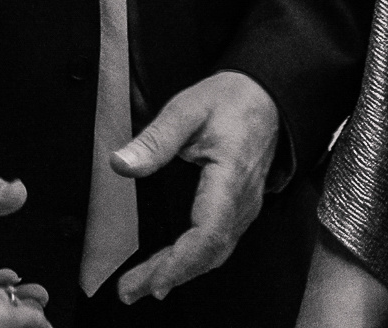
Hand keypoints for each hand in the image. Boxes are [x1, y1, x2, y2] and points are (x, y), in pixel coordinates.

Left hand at [108, 71, 281, 304]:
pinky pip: (219, 244)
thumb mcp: (187, 109)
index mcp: (230, 178)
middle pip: (208, 253)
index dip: (179, 261)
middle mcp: (242, 201)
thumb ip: (155, 139)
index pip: (208, 233)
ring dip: (179, 273)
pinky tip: (172, 269)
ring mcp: (244, 208)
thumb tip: (122, 163)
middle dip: (169, 276)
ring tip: (143, 286)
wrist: (265, 97)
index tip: (151, 278)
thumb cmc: (231, 101)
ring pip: (214, 253)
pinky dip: (194, 262)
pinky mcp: (240, 209)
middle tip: (131, 290)